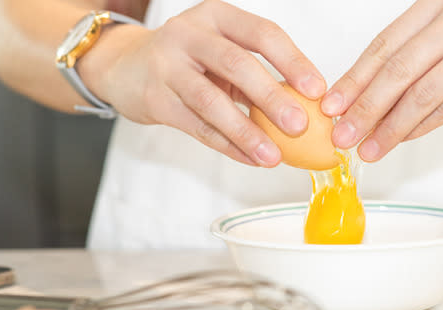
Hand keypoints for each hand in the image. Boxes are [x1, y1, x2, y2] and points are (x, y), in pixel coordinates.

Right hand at [78, 0, 325, 166]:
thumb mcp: (221, 54)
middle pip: (238, 65)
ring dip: (247, 132)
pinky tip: (251, 158)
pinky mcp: (154, 99)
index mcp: (217, 17)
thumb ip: (257, 75)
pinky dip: (227, 146)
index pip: (263, 33)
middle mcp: (190, 34)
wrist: (125, 67)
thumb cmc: (188, 61)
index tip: (318, 90)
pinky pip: (197, 127)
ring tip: (274, 156)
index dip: (293, 61)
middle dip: (272, 97)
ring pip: (212, 101)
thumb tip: (307, 109)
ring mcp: (167, 66)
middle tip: (300, 125)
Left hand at [321, 0, 442, 161]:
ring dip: (390, 126)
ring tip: (368, 148)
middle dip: (364, 106)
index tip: (331, 105)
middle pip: (397, 68)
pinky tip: (402, 140)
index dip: (354, 78)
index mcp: (439, 3)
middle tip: (341, 134)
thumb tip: (373, 99)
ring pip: (421, 92)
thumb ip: (421, 57)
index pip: (385, 44)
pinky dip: (421, 127)